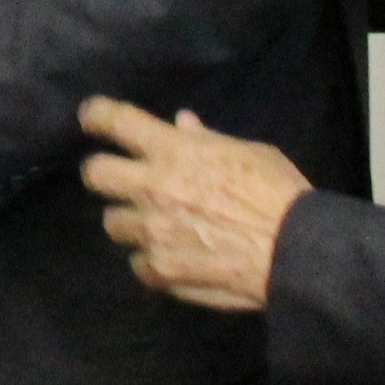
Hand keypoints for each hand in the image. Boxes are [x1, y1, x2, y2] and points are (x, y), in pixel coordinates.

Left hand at [78, 98, 303, 311]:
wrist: (294, 252)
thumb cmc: (279, 194)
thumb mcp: (249, 152)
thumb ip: (207, 140)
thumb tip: (182, 123)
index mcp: (174, 151)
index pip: (116, 121)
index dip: (96, 115)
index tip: (90, 118)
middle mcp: (152, 187)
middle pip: (95, 174)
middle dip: (103, 174)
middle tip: (121, 180)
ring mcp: (151, 231)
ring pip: (113, 223)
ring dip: (131, 222)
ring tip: (157, 226)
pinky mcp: (158, 269)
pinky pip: (137, 263)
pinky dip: (151, 261)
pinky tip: (174, 259)